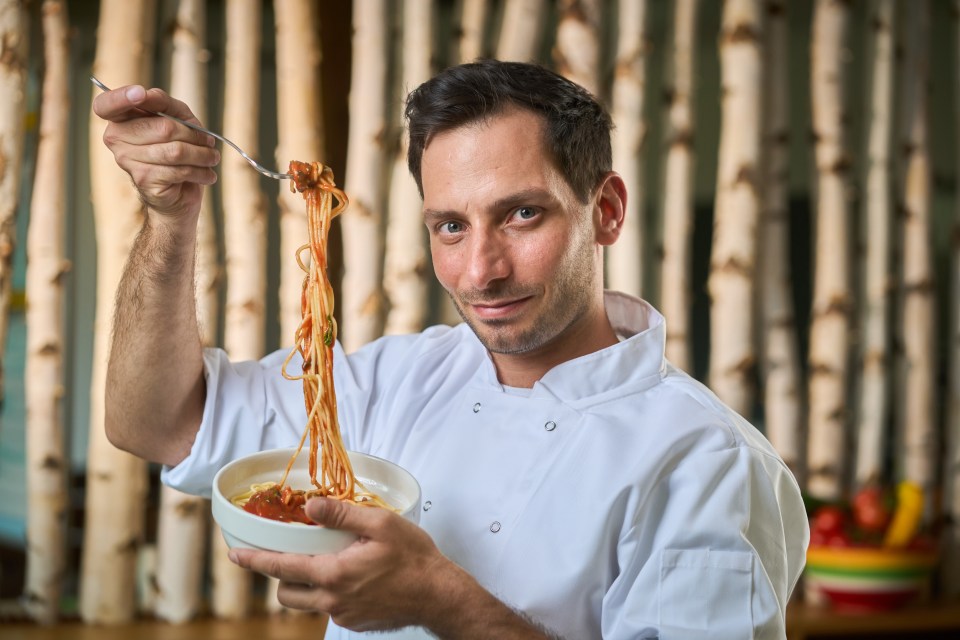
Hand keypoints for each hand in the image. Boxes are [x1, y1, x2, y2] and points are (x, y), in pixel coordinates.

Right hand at [93, 85, 219, 219]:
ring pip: (175, 151)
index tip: (140, 93)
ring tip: (212, 158)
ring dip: (202, 155)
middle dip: (194, 135)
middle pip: (163, 128)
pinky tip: (206, 174)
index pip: (106, 105)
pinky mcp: (143, 180)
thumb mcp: (177, 118)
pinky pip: (179, 170)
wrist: (179, 192)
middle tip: (209, 142)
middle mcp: (116, 139)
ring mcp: (127, 160)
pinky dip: (200, 172)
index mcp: (120, 119)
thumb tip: (149, 95)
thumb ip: (164, 103)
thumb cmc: (177, 148)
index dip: (121, 97)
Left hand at [228, 496, 448, 631]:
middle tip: (289, 556)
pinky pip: (330, 609)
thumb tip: (311, 507)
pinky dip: (330, 593)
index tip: (235, 556)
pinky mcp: (356, 623)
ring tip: (324, 565)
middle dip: (280, 576)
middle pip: (286, 593)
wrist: (439, 594)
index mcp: (334, 574)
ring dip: (305, 586)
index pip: (282, 568)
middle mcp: (333, 600)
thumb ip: (342, 515)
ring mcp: (344, 615)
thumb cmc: (414, 557)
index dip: (255, 561)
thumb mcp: (381, 524)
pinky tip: (353, 577)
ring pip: (307, 604)